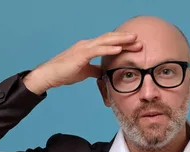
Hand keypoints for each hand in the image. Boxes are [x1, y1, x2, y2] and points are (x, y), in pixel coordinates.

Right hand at [23, 31, 142, 93]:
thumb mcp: (84, 71)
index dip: (121, 43)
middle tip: (139, 40)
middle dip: (125, 39)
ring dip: (121, 41)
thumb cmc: (64, 73)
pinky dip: (109, 49)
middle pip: (109, 39)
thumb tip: (103, 72)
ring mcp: (84, 48)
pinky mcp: (81, 54)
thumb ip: (94, 69)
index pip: (108, 43)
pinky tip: (119, 49)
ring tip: (134, 40)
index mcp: (88, 48)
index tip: (134, 45)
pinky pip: (98, 50)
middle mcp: (87, 44)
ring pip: (106, 41)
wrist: (50, 75)